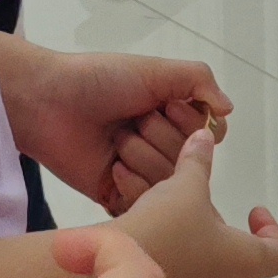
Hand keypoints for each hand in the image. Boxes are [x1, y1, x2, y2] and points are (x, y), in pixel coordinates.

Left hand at [6, 44, 227, 214]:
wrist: (48, 102)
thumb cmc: (100, 79)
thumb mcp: (155, 69)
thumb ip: (199, 80)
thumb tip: (229, 110)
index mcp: (170, 115)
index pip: (207, 134)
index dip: (191, 125)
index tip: (166, 106)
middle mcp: (159, 144)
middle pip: (189, 161)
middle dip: (161, 137)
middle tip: (132, 120)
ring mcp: (139, 173)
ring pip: (169, 186)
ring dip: (143, 158)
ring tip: (117, 142)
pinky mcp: (117, 197)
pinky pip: (145, 208)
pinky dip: (133, 188)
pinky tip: (115, 170)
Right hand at [114, 124, 277, 277]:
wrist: (110, 272)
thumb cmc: (162, 229)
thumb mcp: (183, 187)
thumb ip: (198, 163)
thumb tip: (204, 138)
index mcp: (243, 263)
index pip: (276, 254)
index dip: (270, 230)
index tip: (253, 212)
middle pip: (239, 265)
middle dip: (224, 237)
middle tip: (202, 211)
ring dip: (198, 255)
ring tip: (175, 227)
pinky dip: (174, 273)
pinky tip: (152, 249)